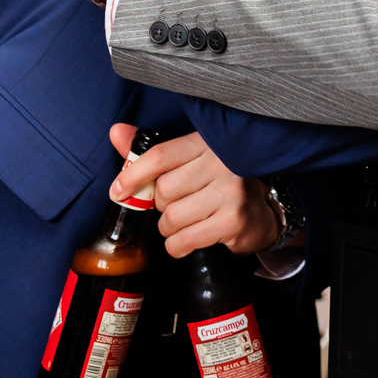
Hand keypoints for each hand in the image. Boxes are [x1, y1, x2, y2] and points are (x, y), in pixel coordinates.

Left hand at [107, 125, 277, 256]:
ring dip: (168, 228)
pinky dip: (177, 245)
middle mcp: (220, 162)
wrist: (261, 211)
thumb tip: (116, 132)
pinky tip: (188, 238)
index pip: (160, 155)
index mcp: (205, 143)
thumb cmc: (217, 183)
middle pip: (163, 191)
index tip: (118, 191)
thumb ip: (152, 152)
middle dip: (160, 206)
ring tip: (184, 223)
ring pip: (171, 217)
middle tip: (176, 206)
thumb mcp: (188, 162)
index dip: (133, 174)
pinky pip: (184, 239)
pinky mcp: (233, 219)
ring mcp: (229, 191)